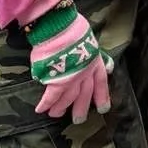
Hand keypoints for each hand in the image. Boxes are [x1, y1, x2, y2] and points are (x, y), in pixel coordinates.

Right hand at [27, 7, 112, 124]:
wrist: (61, 27)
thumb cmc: (73, 29)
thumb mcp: (91, 40)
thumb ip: (95, 54)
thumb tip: (106, 65)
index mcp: (95, 62)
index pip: (101, 82)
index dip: (102, 95)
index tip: (104, 108)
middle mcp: (86, 72)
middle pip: (85, 94)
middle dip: (82, 107)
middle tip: (79, 120)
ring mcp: (72, 78)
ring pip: (69, 97)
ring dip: (61, 107)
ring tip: (55, 115)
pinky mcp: (57, 80)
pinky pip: (51, 96)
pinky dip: (46, 103)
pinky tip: (40, 109)